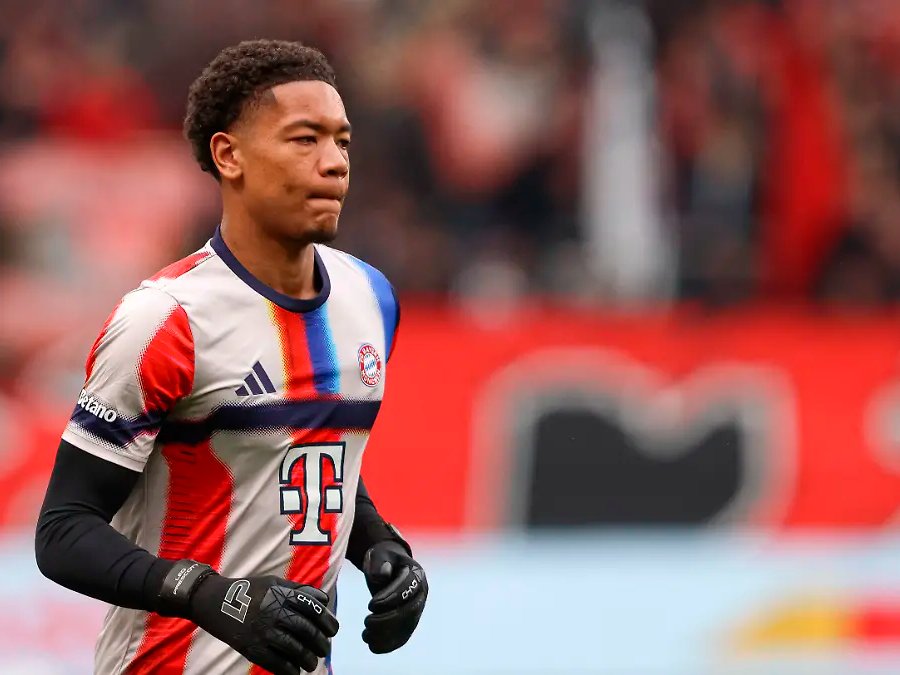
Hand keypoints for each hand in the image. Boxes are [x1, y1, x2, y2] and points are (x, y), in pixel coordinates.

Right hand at [189, 573, 338, 673]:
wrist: (214, 601)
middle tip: (325, 649)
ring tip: (312, 663)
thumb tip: (323, 600)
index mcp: (282, 594)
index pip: (313, 608)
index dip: (327, 621)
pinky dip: (290, 670)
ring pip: (295, 649)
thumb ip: (298, 589)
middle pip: (307, 630)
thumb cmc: (248, 590)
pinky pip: (277, 663)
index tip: (332, 630)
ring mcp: (264, 631)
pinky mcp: (252, 648)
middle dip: (321, 643)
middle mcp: (275, 612)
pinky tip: (296, 671)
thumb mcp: (273, 582)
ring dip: (308, 659)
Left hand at [361, 540, 427, 652]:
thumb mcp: (378, 555)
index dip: (389, 600)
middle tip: (366, 622)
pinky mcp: (410, 621)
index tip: (370, 605)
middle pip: (409, 611)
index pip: (407, 590)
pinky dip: (389, 644)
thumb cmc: (381, 559)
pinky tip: (372, 646)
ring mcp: (417, 608)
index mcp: (416, 574)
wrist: (387, 566)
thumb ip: (379, 562)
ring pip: (406, 627)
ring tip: (365, 636)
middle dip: (387, 620)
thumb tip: (383, 574)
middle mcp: (421, 593)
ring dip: (386, 636)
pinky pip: (403, 636)